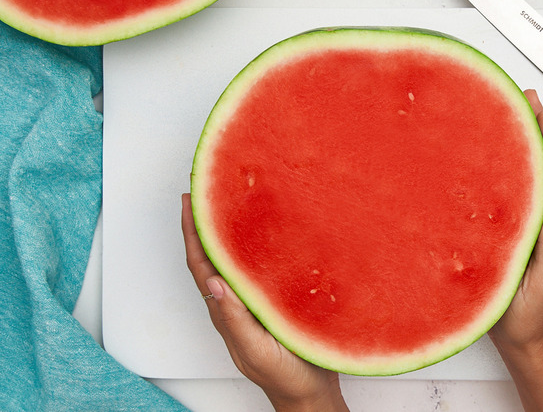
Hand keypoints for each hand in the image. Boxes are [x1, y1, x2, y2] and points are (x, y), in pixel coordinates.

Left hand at [181, 194, 348, 411]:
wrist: (311, 394)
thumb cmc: (285, 378)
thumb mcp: (257, 351)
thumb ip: (234, 321)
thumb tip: (213, 284)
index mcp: (227, 312)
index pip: (202, 265)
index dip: (192, 233)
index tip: (189, 202)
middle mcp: (236, 304)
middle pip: (212, 257)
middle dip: (203, 224)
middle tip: (205, 192)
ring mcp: (253, 303)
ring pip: (232, 261)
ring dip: (225, 233)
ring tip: (228, 204)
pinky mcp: (272, 303)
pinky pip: (255, 269)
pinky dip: (251, 247)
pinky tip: (263, 234)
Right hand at [489, 89, 542, 351]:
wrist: (524, 340)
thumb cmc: (533, 318)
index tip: (542, 113)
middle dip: (542, 130)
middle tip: (526, 99)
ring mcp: (538, 226)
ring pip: (536, 177)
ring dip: (527, 144)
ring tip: (513, 115)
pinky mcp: (521, 232)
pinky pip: (521, 193)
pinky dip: (513, 167)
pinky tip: (498, 156)